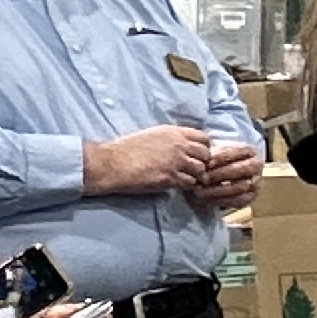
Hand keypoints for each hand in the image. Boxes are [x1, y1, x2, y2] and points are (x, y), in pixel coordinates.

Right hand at [85, 124, 211, 194]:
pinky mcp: (170, 178)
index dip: (203, 148)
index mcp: (173, 132)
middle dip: (202, 162)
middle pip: (205, 154)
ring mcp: (175, 162)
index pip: (203, 138)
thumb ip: (171, 139)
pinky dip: (187, 185)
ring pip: (200, 170)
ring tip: (186, 178)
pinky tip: (178, 185)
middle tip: (194, 169)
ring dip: (195, 175)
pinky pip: (189, 183)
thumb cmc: (126, 149)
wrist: (111, 163)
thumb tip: (185, 145)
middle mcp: (178, 145)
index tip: (197, 155)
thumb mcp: (152, 135)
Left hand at [193, 138, 264, 207]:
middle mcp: (257, 165)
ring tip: (201, 191)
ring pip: (241, 186)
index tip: (206, 163)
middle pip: (242, 169)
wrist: (223, 175)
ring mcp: (256, 181)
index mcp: (249, 151)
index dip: (222, 157)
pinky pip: (239, 200)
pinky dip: (222, 200)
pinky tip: (207, 199)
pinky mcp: (251, 196)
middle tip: (203, 178)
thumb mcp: (214, 154)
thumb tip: (202, 166)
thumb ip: (211, 157)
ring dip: (219, 190)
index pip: (238, 152)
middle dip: (221, 174)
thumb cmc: (217, 162)